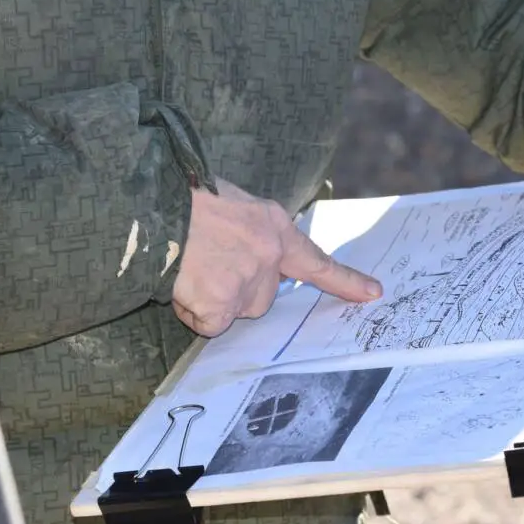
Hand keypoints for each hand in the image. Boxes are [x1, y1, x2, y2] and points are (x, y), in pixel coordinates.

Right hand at [171, 178, 382, 335]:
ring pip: (234, 310)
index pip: (316, 261)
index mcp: (271, 226)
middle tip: (202, 262)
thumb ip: (249, 235)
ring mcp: (246, 281)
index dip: (346, 281)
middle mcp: (267, 255)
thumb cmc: (183, 201)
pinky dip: (192, 312)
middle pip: (261, 296)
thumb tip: (242, 264)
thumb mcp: (230, 205)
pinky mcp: (221, 305)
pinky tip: (180, 285)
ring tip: (186, 269)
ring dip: (211, 300)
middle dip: (234, 289)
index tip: (373, 294)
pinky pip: (210, 323)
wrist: (150, 206)